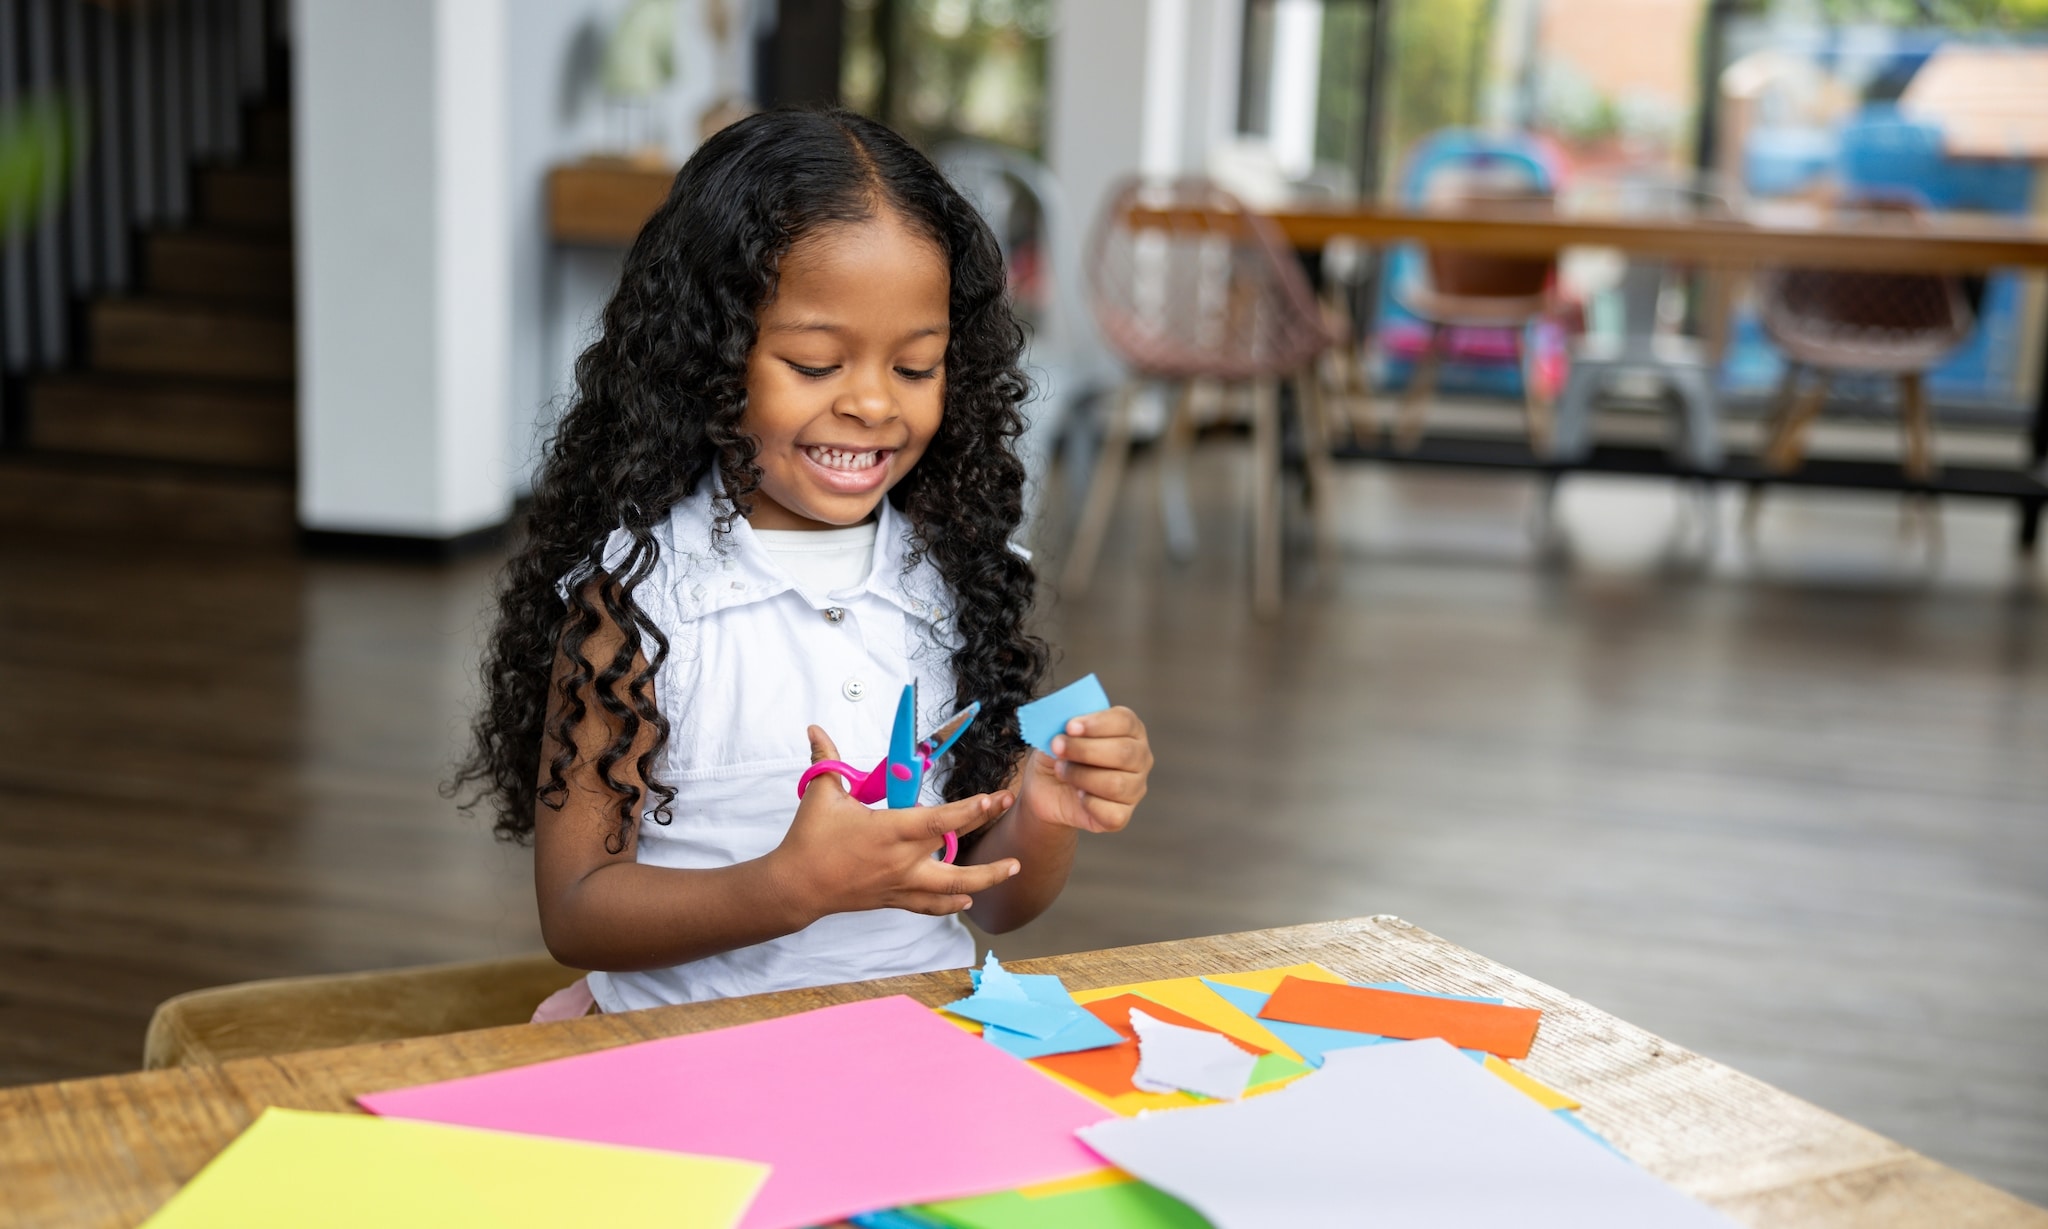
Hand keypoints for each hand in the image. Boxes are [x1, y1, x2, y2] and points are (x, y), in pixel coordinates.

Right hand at [767, 726, 1019, 922]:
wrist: (797, 887)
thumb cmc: (810, 841)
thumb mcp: (821, 794)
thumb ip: (825, 758)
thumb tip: (815, 729)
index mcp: (889, 831)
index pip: (936, 821)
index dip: (966, 811)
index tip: (990, 799)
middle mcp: (902, 860)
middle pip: (955, 847)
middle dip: (985, 824)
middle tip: (1007, 802)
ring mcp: (902, 883)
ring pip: (953, 887)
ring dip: (986, 878)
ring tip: (1012, 867)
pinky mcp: (896, 898)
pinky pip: (931, 905)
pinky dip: (952, 903)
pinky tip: (969, 898)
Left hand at [1016, 705, 1150, 833]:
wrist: (1046, 789)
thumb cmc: (1058, 754)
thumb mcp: (1056, 732)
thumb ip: (1065, 724)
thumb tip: (1067, 727)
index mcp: (1130, 729)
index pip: (1125, 721)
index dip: (1097, 724)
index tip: (1069, 727)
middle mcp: (1139, 757)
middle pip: (1124, 752)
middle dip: (1084, 750)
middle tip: (1057, 747)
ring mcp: (1135, 788)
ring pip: (1116, 784)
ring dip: (1080, 776)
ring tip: (1061, 771)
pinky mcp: (1122, 816)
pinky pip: (1112, 813)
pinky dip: (1089, 803)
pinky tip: (1077, 795)